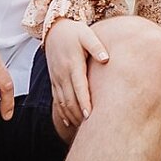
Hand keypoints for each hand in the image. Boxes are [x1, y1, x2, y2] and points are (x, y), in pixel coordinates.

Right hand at [40, 18, 108, 140]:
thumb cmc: (75, 33)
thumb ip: (96, 46)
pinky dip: (63, 113)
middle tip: (91, 129)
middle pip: (70, 100)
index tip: (90, 116)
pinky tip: (70, 123)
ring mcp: (56, 79)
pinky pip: (57, 100)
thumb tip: (106, 58)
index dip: (84, 103)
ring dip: (71, 116)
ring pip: (62, 103)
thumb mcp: (86, 35)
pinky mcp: (54, 81)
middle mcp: (62, 74)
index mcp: (72, 65)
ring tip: (83, 129)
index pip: (78, 87)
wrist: (54, 31)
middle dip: (79, 115)